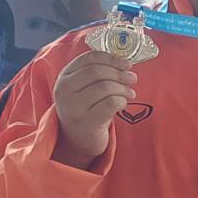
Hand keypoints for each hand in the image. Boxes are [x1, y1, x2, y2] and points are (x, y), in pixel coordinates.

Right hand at [52, 52, 137, 166]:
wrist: (76, 138)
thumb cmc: (85, 107)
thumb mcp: (82, 87)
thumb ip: (97, 72)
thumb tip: (124, 62)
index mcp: (64, 77)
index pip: (89, 58)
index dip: (111, 58)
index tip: (126, 63)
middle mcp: (64, 90)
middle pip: (97, 71)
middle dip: (120, 73)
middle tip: (133, 78)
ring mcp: (74, 107)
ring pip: (105, 87)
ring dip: (123, 88)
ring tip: (130, 93)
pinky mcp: (87, 121)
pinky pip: (111, 103)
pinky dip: (122, 101)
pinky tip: (122, 104)